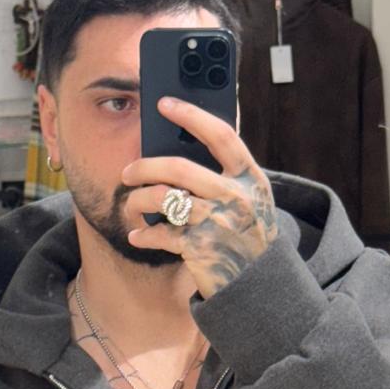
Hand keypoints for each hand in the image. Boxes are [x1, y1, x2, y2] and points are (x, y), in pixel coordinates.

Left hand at [122, 97, 279, 300]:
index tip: (164, 104)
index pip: (221, 136)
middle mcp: (236, 197)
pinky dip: (144, 236)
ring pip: (164, 199)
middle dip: (146, 166)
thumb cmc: (249, 234)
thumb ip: (227, 172)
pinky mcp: (201, 249)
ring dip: (138, 201)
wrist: (261, 285)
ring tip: (131, 204)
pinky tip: (137, 236)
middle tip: (128, 171)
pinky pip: (161, 234)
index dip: (192, 115)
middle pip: (180, 168)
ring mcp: (218, 224)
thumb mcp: (251, 198)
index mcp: (250, 178)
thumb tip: (185, 139)